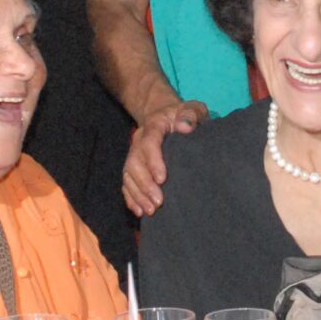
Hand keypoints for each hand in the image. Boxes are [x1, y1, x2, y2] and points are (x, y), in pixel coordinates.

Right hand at [123, 99, 205, 216]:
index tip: (162, 179)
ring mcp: (135, 153)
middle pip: (134, 162)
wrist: (169, 116)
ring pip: (128, 174)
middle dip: (144, 184)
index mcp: (154, 125)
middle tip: (158, 202)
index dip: (153, 161)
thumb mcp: (193, 109)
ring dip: (137, 194)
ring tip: (150, 211)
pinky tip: (139, 211)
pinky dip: (131, 197)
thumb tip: (184, 127)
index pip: (149, 142)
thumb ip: (191, 114)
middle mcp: (139, 139)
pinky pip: (127, 182)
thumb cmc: (186, 115)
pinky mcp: (134, 166)